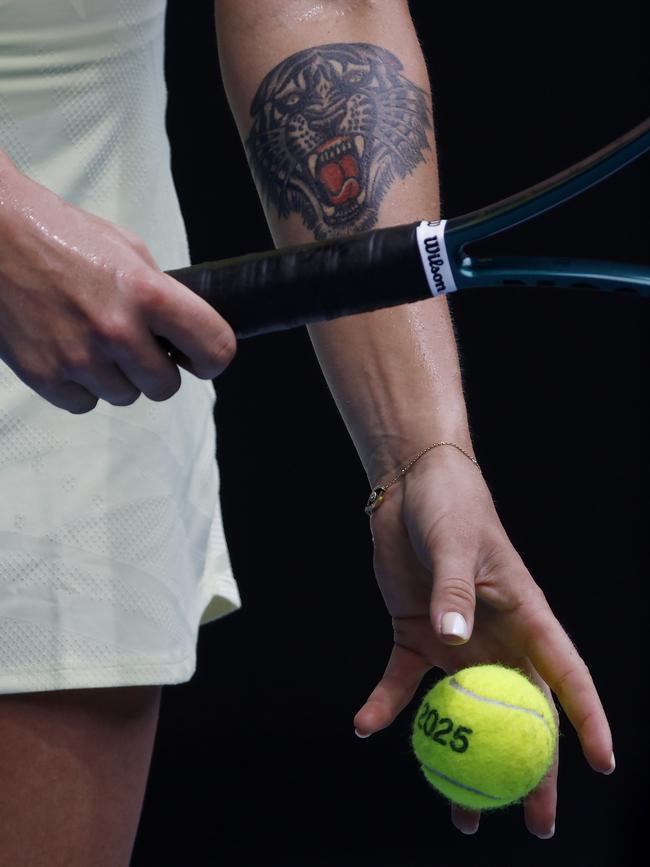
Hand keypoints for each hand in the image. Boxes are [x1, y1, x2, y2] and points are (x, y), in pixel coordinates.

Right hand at [0, 153, 235, 412]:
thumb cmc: (62, 235)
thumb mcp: (128, 249)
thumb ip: (162, 293)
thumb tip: (186, 334)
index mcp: (147, 292)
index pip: (215, 349)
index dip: (212, 359)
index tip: (198, 358)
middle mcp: (117, 330)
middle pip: (166, 387)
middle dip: (157, 370)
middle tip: (137, 346)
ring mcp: (79, 358)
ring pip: (125, 397)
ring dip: (117, 376)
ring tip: (93, 339)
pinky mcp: (45, 377)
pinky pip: (85, 404)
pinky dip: (81, 387)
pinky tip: (68, 351)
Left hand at [352, 444, 613, 837]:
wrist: (410, 485)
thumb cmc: (450, 506)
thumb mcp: (456, 544)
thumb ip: (455, 591)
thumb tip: (454, 641)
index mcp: (525, 615)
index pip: (566, 674)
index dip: (587, 720)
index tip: (602, 766)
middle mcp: (496, 637)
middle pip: (521, 713)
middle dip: (531, 768)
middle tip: (535, 822)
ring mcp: (455, 641)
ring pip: (466, 713)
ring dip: (462, 760)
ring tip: (462, 815)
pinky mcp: (415, 635)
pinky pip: (403, 682)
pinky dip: (385, 705)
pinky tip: (364, 726)